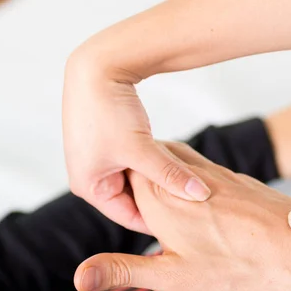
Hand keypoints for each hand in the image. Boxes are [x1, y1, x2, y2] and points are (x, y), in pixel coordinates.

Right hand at [62, 52, 210, 232]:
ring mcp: (98, 160)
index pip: (130, 216)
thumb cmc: (109, 109)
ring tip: (187, 184)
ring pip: (137, 180)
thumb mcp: (141, 149)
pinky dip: (152, 163)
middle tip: (193, 206)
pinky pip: (134, 163)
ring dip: (158, 179)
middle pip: (133, 199)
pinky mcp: (108, 144)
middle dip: (160, 199)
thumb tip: (201, 195)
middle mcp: (90, 178)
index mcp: (89, 187)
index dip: (160, 221)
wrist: (96, 65)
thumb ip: (170, 175)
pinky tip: (175, 163)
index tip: (191, 225)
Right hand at [73, 142, 290, 290]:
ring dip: (168, 176)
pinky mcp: (241, 180)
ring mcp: (218, 175)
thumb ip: (122, 271)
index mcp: (161, 200)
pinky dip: (196, 180)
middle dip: (141, 177)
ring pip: (181, 164)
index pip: (126, 177)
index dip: (119, 186)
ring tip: (164, 200)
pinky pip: (208, 172)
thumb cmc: (236, 270)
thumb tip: (77, 277)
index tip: (115, 194)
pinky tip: (202, 201)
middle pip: (152, 165)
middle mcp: (187, 180)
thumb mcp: (171, 277)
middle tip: (137, 200)